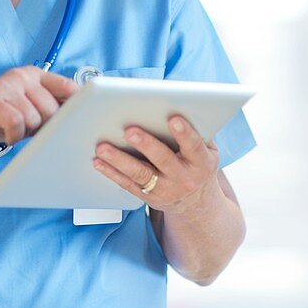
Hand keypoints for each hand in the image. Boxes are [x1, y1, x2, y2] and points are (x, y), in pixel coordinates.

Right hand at [0, 67, 77, 148]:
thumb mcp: (29, 113)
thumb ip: (49, 108)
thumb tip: (79, 115)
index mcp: (33, 74)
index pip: (67, 86)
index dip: (75, 107)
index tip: (78, 120)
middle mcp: (21, 76)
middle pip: (52, 108)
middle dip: (42, 126)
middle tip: (24, 127)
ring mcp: (6, 86)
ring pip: (35, 118)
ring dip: (24, 132)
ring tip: (9, 128)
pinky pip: (16, 124)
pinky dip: (12, 135)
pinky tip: (3, 133)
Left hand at [92, 115, 220, 214]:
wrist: (197, 203)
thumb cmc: (198, 165)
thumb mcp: (208, 150)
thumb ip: (198, 131)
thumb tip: (180, 105)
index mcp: (200, 162)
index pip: (193, 146)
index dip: (184, 133)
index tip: (173, 119)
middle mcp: (183, 177)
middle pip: (163, 159)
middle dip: (146, 144)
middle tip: (129, 130)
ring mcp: (164, 189)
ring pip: (140, 173)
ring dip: (119, 160)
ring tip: (103, 147)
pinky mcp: (148, 196)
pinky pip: (127, 184)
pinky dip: (112, 172)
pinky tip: (99, 161)